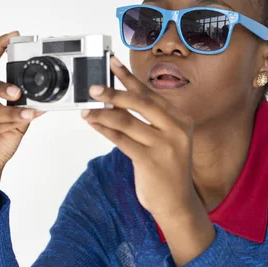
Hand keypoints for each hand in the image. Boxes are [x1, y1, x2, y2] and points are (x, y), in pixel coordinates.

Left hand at [81, 56, 198, 219]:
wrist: (177, 203)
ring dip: (103, 113)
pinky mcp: (151, 161)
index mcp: (181, 119)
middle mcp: (176, 129)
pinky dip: (105, 130)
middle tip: (94, 87)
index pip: (150, 94)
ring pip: (127, 122)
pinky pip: (121, 141)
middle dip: (114, 92)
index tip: (113, 63)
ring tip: (86, 109)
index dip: (129, 78)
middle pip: (140, 103)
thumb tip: (116, 99)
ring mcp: (165, 145)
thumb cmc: (167, 169)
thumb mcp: (164, 139)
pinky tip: (94, 124)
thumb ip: (146, 120)